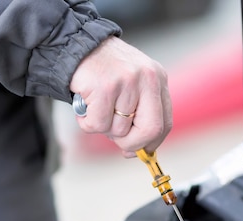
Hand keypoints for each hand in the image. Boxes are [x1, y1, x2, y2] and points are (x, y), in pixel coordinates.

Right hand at [69, 36, 172, 157]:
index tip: (139, 151)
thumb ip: (138, 114)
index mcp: (157, 79)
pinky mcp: (105, 87)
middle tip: (117, 141)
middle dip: (131, 144)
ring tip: (95, 109)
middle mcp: (147, 79)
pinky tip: (85, 107)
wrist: (78, 46)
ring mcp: (127, 82)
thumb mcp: (131, 86)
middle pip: (150, 130)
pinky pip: (98, 125)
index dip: (151, 143)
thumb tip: (133, 152)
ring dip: (102, 128)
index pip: (164, 123)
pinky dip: (87, 123)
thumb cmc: (104, 71)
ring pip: (118, 129)